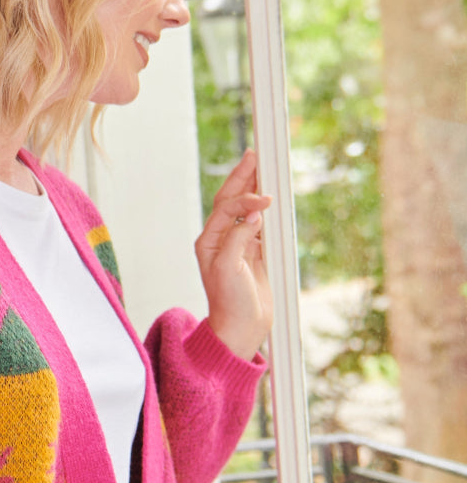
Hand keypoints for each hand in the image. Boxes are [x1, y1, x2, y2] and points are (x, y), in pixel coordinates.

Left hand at [195, 148, 272, 360]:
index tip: (263, 199)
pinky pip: (260, 223)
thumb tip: (253, 215)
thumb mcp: (229, 269)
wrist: (241, 328)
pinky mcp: (254, 253)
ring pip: (246, 209)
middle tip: (254, 154)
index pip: (225, 208)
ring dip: (254, 188)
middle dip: (243, 177)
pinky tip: (272, 196)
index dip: (243, 198)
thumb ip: (239, 238)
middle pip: (231, 200)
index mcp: (209, 241)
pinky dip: (266, 208)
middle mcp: (221, 239)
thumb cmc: (229, 302)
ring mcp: (238, 244)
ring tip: (262, 166)